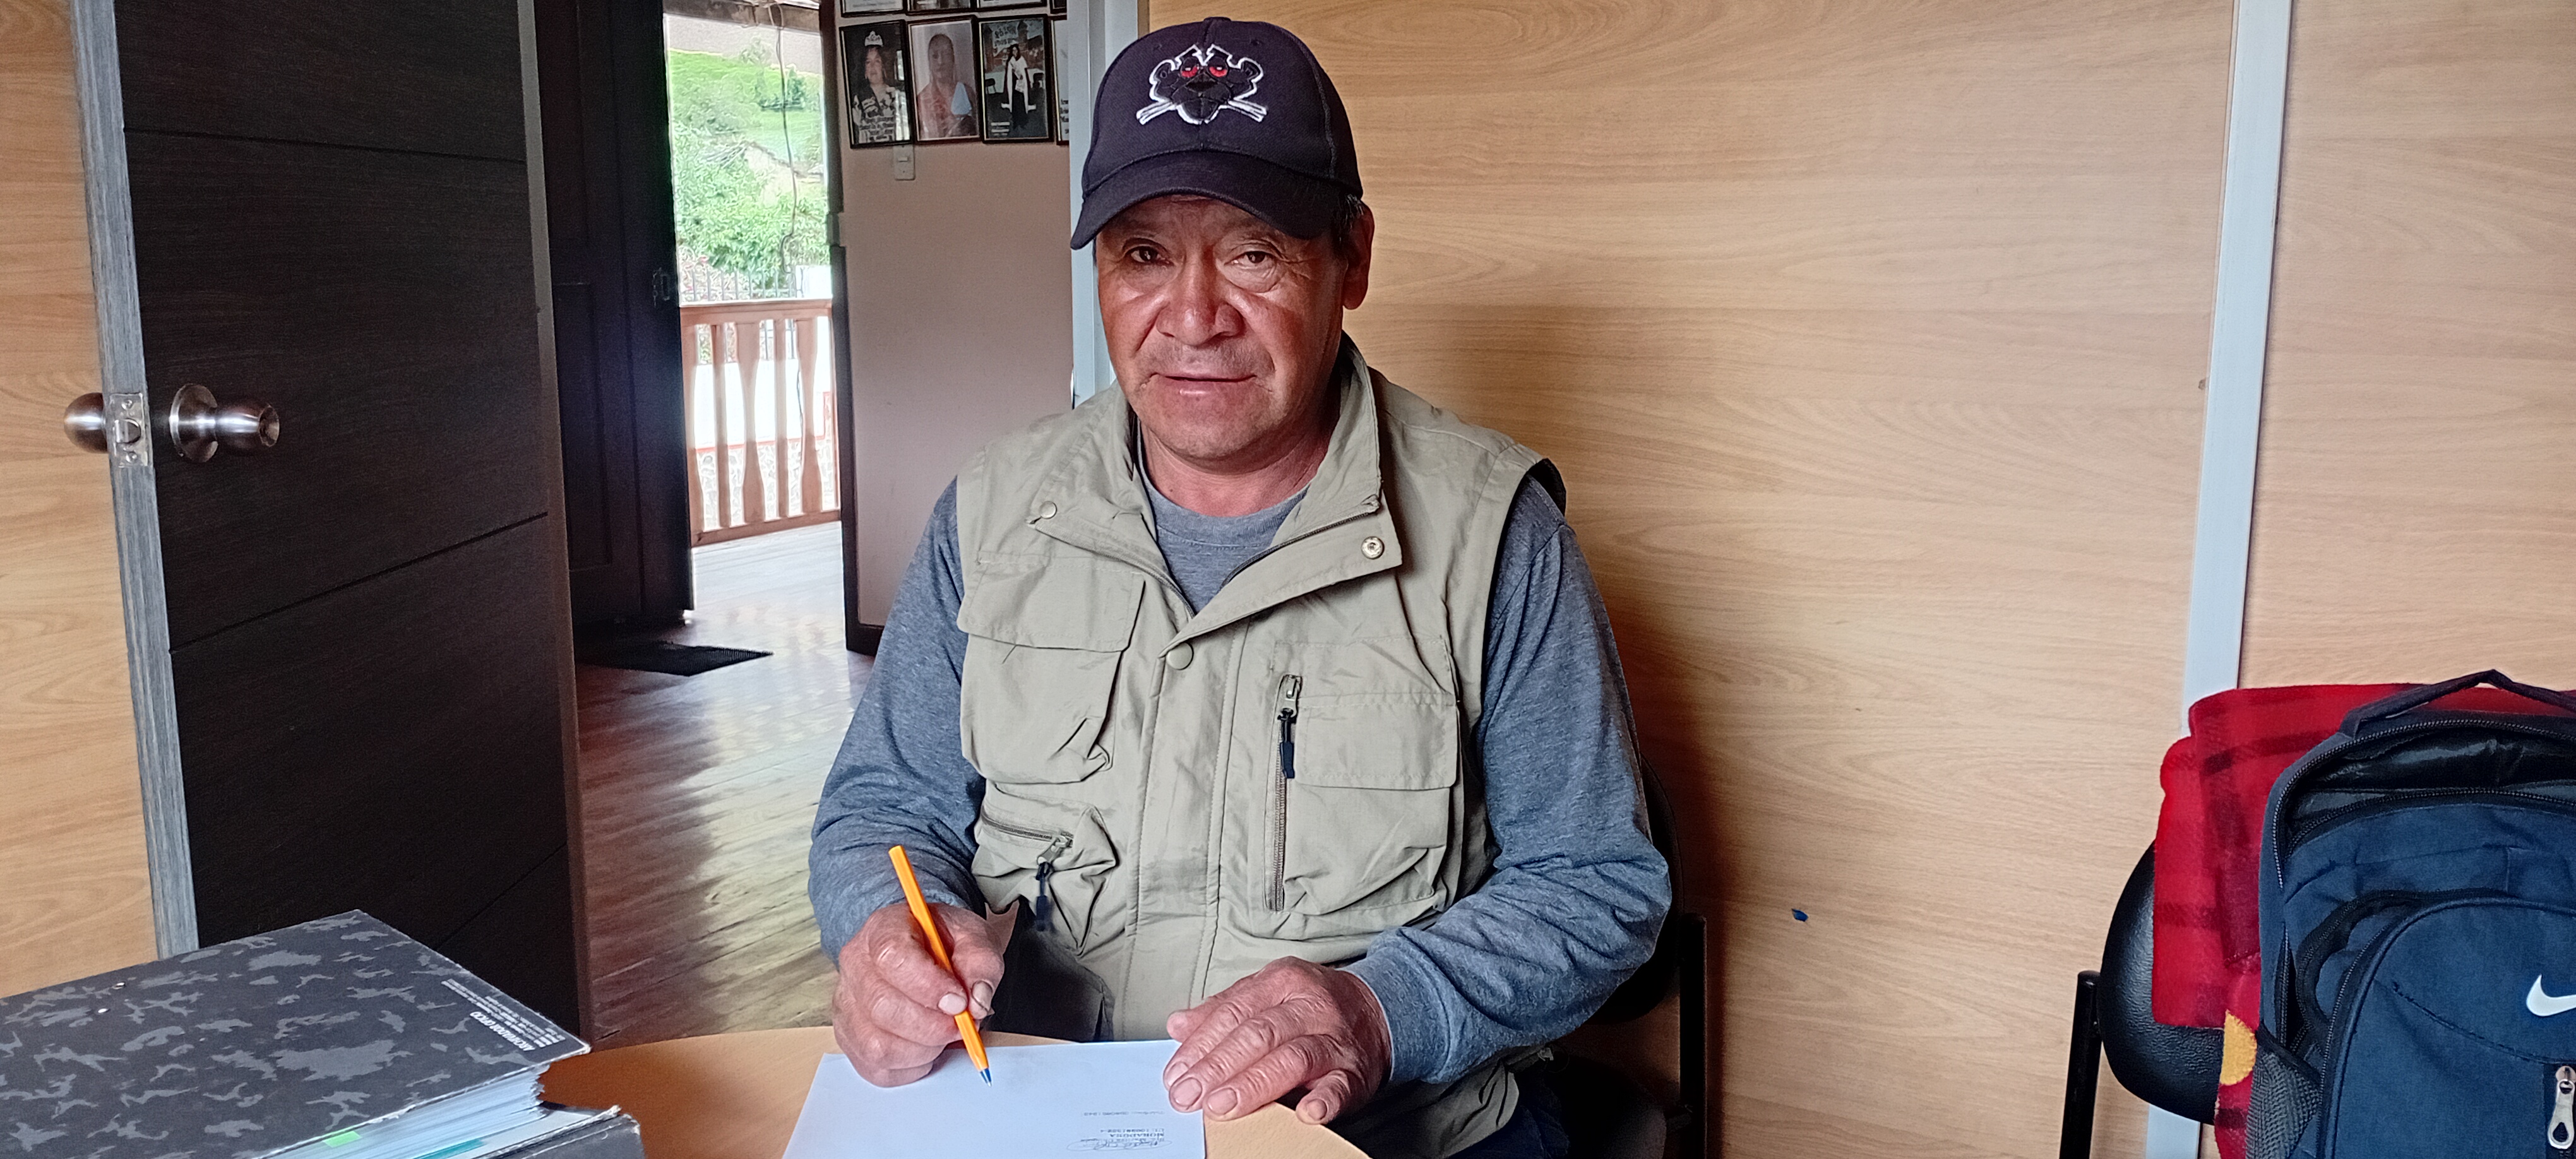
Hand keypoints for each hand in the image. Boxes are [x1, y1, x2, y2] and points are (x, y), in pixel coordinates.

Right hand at [831, 900, 1008, 1085]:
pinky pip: (877, 1068)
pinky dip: (911, 1067)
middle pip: (882, 1007)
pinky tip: (927, 1047)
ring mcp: (847, 1004)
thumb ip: (981, 964)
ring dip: (923, 1050)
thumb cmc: (945, 944)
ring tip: (944, 1035)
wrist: (928, 953)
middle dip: (931, 1026)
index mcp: (883, 930)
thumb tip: (977, 1001)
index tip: (958, 1001)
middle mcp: (856, 965)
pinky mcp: (850, 1038)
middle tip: (960, 1025)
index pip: (892, 957)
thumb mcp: (974, 939)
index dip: (927, 986)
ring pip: (877, 1045)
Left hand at [1162, 957, 1390, 1124]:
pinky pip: (1341, 1086)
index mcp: (1282, 982)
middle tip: (1189, 1096)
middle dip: (1218, 1068)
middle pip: (1258, 1034)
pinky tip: (1305, 1113)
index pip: (1233, 1013)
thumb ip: (1223, 1009)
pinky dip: (1324, 1100)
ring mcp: (1335, 1039)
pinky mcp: (1357, 1072)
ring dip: (1254, 1085)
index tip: (1175, 1074)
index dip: (1201, 1045)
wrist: (1379, 1011)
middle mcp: (1309, 1007)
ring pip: (1292, 1058)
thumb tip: (1178, 1025)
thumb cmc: (1312, 1006)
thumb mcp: (1268, 994)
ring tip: (1222, 1106)